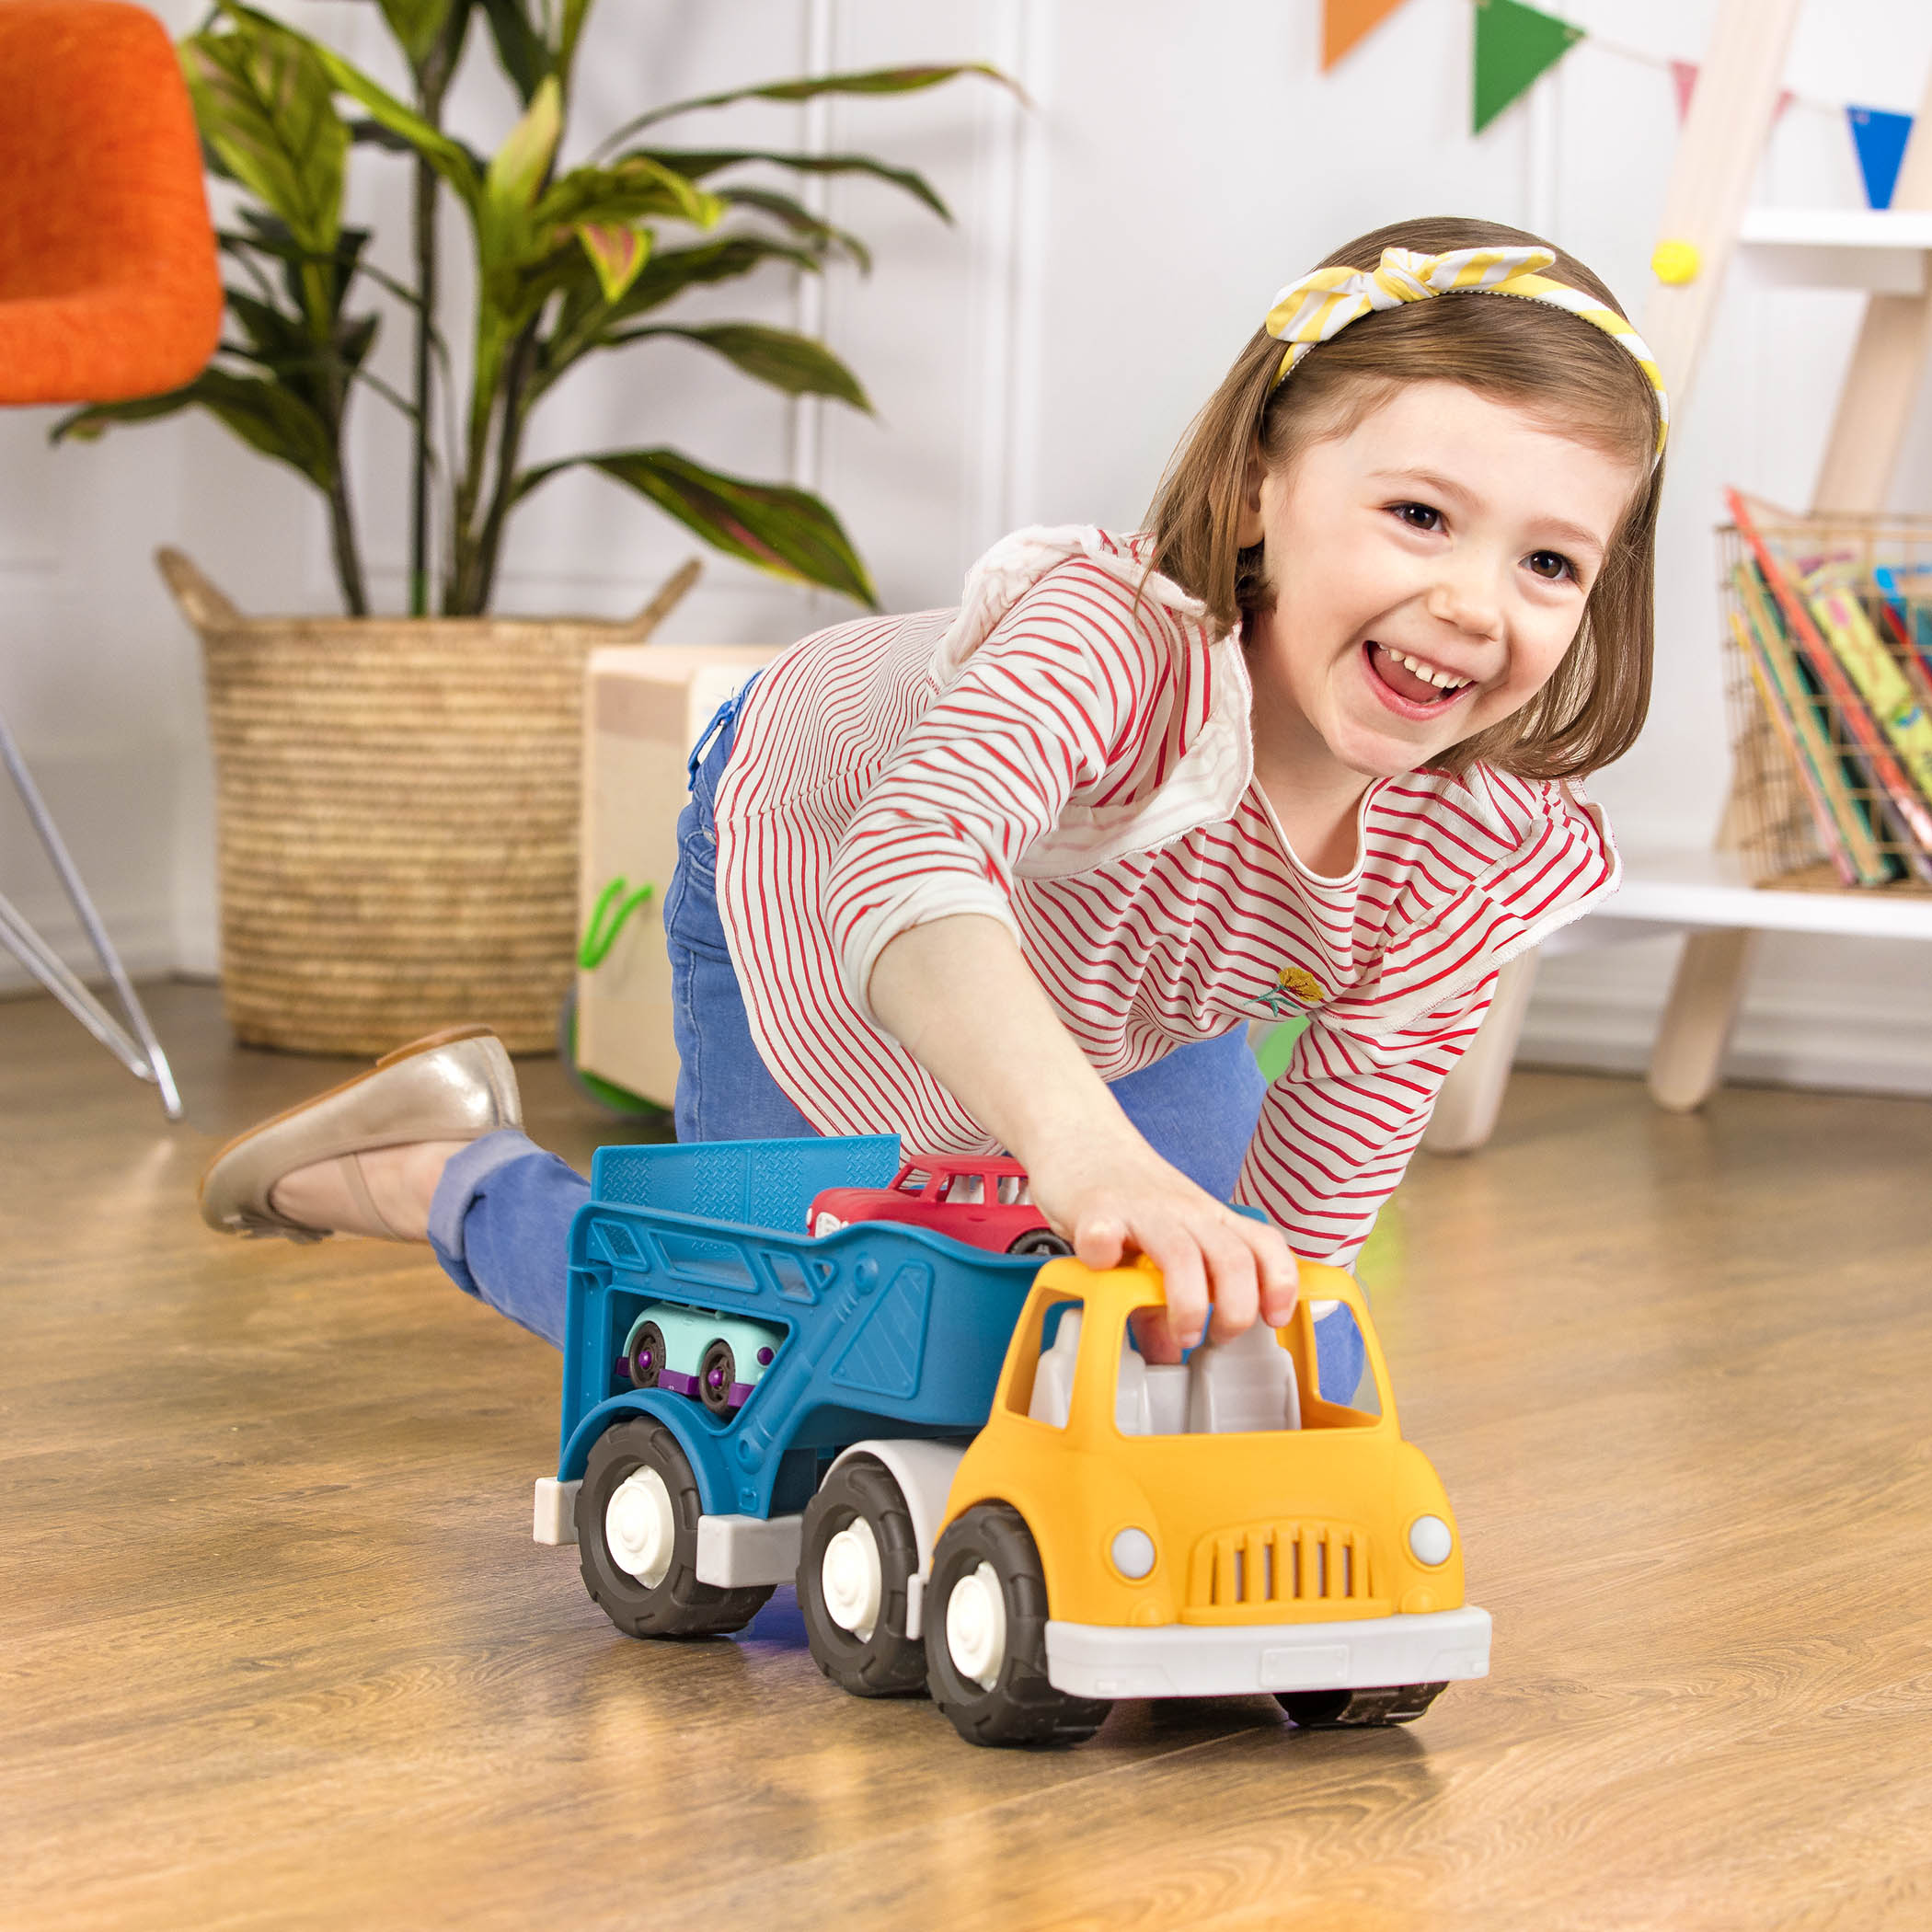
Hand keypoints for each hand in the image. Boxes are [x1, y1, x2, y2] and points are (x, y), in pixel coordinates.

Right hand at [1027, 1125, 1297, 1363]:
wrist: (1081, 1133)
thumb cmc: (1126, 1193)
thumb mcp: (1160, 1243)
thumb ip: (1168, 1298)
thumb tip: (1171, 1352)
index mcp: (1209, 1219)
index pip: (1264, 1245)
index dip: (1280, 1284)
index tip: (1273, 1319)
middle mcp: (1185, 1212)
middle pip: (1232, 1258)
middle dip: (1236, 1310)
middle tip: (1216, 1337)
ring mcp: (1142, 1209)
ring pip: (1183, 1254)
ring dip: (1190, 1303)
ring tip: (1181, 1332)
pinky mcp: (1095, 1207)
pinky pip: (1105, 1233)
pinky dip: (1104, 1257)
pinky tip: (1102, 1270)